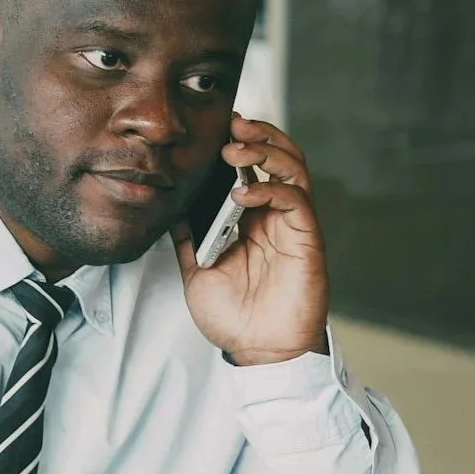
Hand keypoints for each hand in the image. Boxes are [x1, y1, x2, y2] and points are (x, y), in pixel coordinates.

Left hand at [172, 114, 329, 365]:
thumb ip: (187, 239)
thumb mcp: (197, 271)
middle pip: (280, 156)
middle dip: (259, 133)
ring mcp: (293, 225)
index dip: (241, 140)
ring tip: (236, 147)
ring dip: (267, 150)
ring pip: (294, 168)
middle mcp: (275, 215)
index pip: (253, 166)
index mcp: (252, 218)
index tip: (218, 124)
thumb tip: (168, 209)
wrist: (258, 352)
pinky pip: (295, 200)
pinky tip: (242, 193)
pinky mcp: (307, 239)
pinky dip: (270, 188)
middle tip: (233, 121)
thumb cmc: (234, 318)